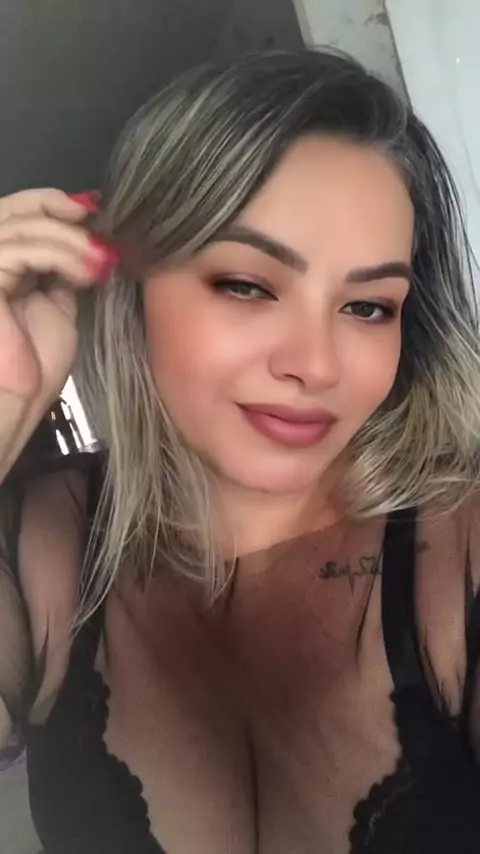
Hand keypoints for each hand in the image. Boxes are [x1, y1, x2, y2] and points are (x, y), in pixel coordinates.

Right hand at [0, 188, 116, 479]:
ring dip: (70, 241)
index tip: (93, 212)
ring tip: (100, 264)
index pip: (19, 214)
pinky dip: (60, 255)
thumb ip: (61, 270)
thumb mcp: (58, 305)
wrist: (17, 402)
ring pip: (23, 226)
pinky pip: (22, 251)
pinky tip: (86, 274)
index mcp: (1, 265)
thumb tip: (88, 242)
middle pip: (14, 209)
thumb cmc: (33, 366)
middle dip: (59, 209)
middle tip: (96, 224)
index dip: (52, 203)